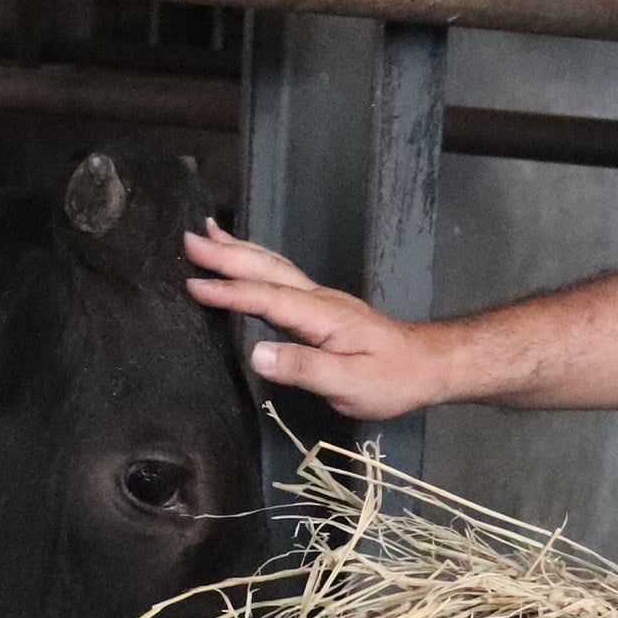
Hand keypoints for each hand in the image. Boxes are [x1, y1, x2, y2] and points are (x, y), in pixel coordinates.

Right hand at [181, 222, 454, 421]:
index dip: (228, 292)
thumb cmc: (392, 379)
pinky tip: (247, 259)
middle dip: (226, 254)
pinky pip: (280, 274)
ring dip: (239, 250)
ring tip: (209, 234)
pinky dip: (257, 260)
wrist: (428, 365)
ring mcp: (321, 298)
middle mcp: (318, 298)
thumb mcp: (350, 383)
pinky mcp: (322, 306)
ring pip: (273, 265)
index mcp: (320, 315)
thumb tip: (257, 352)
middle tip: (188, 239)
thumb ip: (304, 368)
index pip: (266, 299)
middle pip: (266, 269)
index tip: (192, 284)